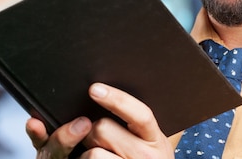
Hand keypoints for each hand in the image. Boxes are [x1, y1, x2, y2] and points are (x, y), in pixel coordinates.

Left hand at [26, 82, 174, 158]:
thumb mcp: (151, 141)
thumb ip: (136, 122)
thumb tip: (108, 94)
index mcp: (155, 139)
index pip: (140, 115)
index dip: (117, 99)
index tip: (95, 89)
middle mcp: (146, 155)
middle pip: (104, 129)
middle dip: (93, 131)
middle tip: (96, 139)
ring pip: (93, 152)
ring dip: (86, 152)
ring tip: (95, 154)